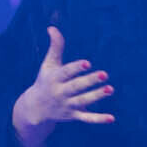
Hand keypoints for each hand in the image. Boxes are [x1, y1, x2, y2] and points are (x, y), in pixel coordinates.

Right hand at [11, 26, 113, 146]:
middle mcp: (60, 92)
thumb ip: (55, 46)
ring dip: (96, 96)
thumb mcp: (48, 64)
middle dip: (89, 81)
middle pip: (76, 87)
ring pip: (83, 101)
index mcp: (55, 78)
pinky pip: (86, 118)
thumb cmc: (45, 80)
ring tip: (110, 89)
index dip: (76, 67)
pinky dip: (98, 119)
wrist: (35, 108)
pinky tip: (112, 118)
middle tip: (105, 74)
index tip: (88, 63)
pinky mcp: (73, 116)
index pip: (66, 72)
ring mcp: (67, 105)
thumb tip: (52, 27)